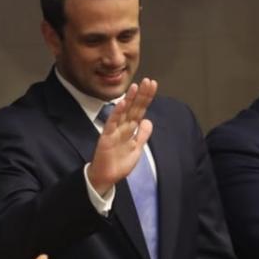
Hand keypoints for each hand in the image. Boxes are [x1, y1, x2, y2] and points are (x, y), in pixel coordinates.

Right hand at [85, 78, 156, 195]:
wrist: (106, 177)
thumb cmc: (120, 163)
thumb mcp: (137, 149)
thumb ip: (143, 135)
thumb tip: (148, 120)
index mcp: (131, 129)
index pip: (140, 110)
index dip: (146, 98)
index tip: (152, 85)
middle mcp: (123, 127)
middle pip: (134, 108)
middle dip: (141, 95)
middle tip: (148, 81)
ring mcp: (114, 131)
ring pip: (123, 112)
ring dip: (129, 100)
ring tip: (135, 87)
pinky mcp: (106, 137)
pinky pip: (112, 123)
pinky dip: (117, 113)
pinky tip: (121, 103)